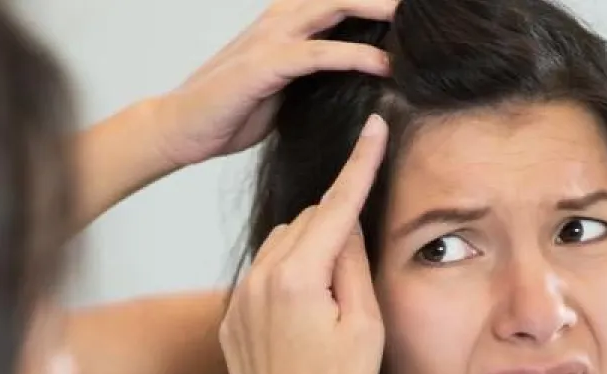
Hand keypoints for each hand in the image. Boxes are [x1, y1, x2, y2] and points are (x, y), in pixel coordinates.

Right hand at [150, 0, 394, 167]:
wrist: (180, 128)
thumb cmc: (230, 111)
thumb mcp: (284, 89)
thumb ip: (316, 75)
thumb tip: (355, 81)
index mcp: (286, 22)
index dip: (373, 1)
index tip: (414, 8)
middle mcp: (280, 20)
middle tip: (425, 4)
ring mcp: (271, 39)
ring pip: (333, 7)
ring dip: (377, 9)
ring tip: (415, 19)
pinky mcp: (264, 66)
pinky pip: (318, 54)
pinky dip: (354, 56)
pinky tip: (384, 64)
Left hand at [219, 115, 387, 373]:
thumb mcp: (366, 326)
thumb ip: (353, 263)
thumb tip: (344, 221)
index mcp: (297, 277)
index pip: (336, 205)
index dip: (361, 164)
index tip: (375, 127)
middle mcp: (258, 279)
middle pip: (307, 223)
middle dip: (335, 230)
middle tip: (356, 282)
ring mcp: (238, 300)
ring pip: (281, 247)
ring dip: (308, 255)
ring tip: (329, 310)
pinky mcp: (229, 320)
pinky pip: (261, 278)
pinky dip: (286, 281)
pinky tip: (303, 324)